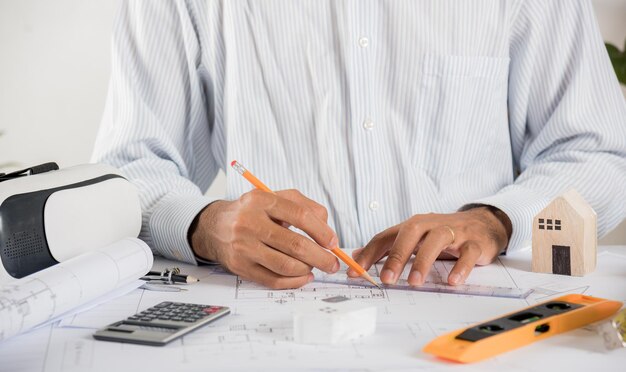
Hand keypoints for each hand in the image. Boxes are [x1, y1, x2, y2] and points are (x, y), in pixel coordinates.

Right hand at [190, 189, 339, 288]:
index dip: (321, 231)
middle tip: (332, 263)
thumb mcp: (275, 198)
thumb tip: (326, 228)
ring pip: (285, 265)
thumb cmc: (253, 212)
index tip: (333, 242)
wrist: (215, 227)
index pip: (300, 215)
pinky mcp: (240, 266)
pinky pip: (273, 280)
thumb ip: (304, 205)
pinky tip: (303, 276)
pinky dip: (294, 282)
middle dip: (321, 257)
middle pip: (295, 245)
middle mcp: (249, 223)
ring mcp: (243, 247)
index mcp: (261, 201)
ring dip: (307, 269)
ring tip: (313, 266)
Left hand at [347, 207, 511, 285]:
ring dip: (424, 261)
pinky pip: (468, 253)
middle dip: (396, 255)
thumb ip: (386, 246)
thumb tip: (355, 256)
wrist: (483, 223)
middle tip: (387, 278)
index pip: (387, 236)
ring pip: (437, 240)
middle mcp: (431, 224)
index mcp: (414, 224)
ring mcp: (454, 232)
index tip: (356, 272)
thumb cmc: (443, 233)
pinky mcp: (475, 242)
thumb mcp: (414, 237)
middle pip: (410, 232)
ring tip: (414, 282)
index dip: (370, 252)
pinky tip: (452, 281)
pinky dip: (460, 267)